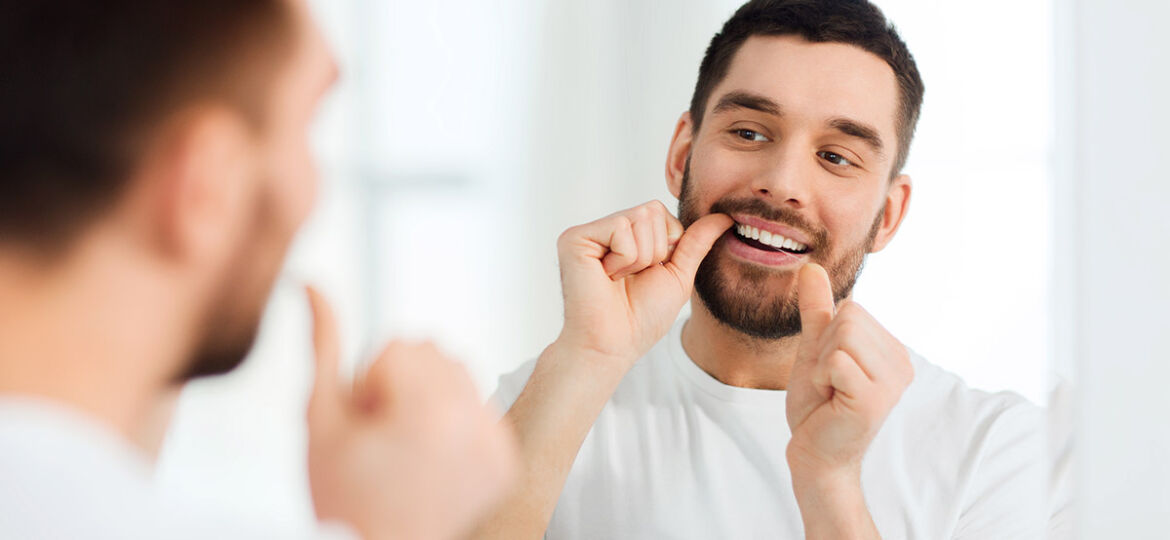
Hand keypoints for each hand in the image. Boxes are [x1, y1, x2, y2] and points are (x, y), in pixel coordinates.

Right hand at [304, 286, 517, 539]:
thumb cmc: (342, 498)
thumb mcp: (320, 419)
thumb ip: (323, 346)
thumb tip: (314, 286)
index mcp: (430, 411)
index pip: (398, 346)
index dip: (367, 383)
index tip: (365, 425)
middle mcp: (473, 423)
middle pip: (433, 352)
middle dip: (401, 383)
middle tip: (383, 436)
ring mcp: (495, 444)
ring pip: (458, 373)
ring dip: (429, 397)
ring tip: (405, 447)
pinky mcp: (505, 461)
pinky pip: (480, 406)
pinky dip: (455, 422)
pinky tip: (430, 458)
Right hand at [554, 201, 731, 366]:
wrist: (614, 345)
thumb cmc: (641, 317)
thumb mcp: (678, 274)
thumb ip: (696, 242)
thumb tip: (725, 216)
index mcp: (625, 236)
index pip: (661, 212)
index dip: (667, 246)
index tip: (647, 274)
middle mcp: (604, 229)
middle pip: (652, 210)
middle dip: (655, 251)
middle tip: (631, 278)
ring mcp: (588, 232)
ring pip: (639, 217)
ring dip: (640, 258)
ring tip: (618, 279)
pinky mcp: (574, 238)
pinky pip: (620, 228)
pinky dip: (624, 259)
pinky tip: (606, 277)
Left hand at [785, 264, 913, 478]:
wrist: (814, 453)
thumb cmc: (817, 406)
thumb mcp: (814, 348)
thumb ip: (817, 310)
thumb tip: (810, 267)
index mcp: (893, 350)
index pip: (852, 308)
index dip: (827, 337)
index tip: (831, 371)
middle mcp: (902, 363)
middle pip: (849, 316)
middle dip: (824, 349)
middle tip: (829, 384)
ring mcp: (892, 382)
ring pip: (842, 335)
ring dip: (822, 364)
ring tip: (831, 391)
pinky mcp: (874, 399)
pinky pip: (835, 360)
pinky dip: (821, 378)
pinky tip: (831, 402)